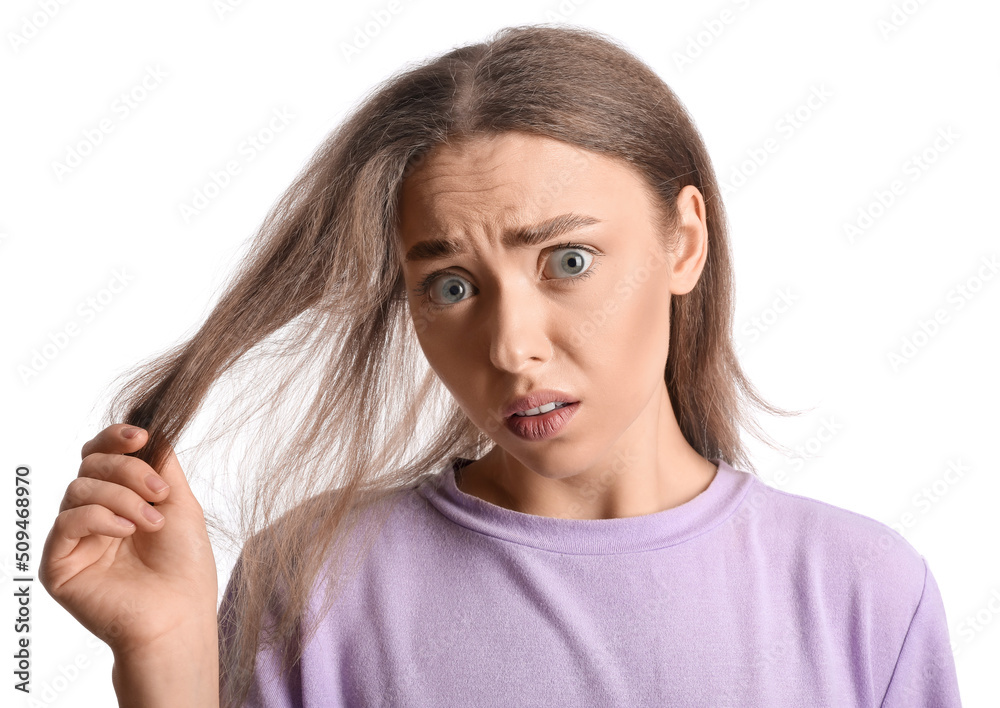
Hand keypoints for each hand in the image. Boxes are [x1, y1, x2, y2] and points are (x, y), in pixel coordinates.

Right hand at [39, 423, 217, 655]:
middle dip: (129, 470)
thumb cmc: (184, 565)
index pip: (100, 454)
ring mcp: (73, 539)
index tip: (140, 436)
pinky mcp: (58, 564)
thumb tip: (150, 431)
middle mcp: (92, 515)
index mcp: (119, 499)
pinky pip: (66, 521)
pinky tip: (126, 532)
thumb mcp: (179, 502)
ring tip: (150, 523)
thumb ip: (160, 466)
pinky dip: (100, 518)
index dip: (115, 438)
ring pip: (79, 488)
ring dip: (122, 498)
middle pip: (90, 464)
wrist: (179, 613)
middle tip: (160, 495)